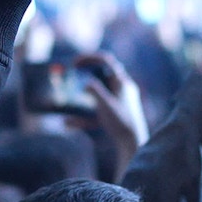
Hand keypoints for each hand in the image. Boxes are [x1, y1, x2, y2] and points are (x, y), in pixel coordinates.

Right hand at [70, 53, 148, 179]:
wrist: (132, 143)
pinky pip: (98, 107)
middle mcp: (123, 88)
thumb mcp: (105, 105)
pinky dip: (85, 113)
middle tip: (72, 72)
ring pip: (99, 89)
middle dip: (86, 72)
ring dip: (84, 91)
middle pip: (103, 72)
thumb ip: (95, 91)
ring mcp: (120, 99)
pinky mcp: (116, 112)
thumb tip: (86, 83)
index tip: (75, 62)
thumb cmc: (121, 123)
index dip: (90, 58)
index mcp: (122, 82)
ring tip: (71, 94)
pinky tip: (69, 123)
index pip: (107, 61)